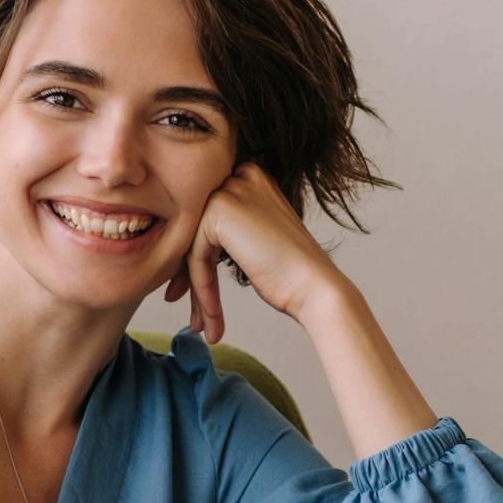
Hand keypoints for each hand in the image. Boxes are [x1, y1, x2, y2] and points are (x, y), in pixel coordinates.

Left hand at [160, 163, 339, 339]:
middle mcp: (240, 176)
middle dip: (191, 278)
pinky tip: (210, 319)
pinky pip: (195, 256)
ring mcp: (230, 190)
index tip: (195, 297)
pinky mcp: (219, 211)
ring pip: (193, 247)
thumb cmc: (293, 272)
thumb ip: (231, 229)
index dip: (198, 262)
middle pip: (197, 232)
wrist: (315, 286)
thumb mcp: (259, 237)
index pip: (208, 220)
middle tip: (195, 317)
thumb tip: (188, 245)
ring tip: (202, 326)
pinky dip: (201, 291)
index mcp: (251, 177)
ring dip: (196, 291)